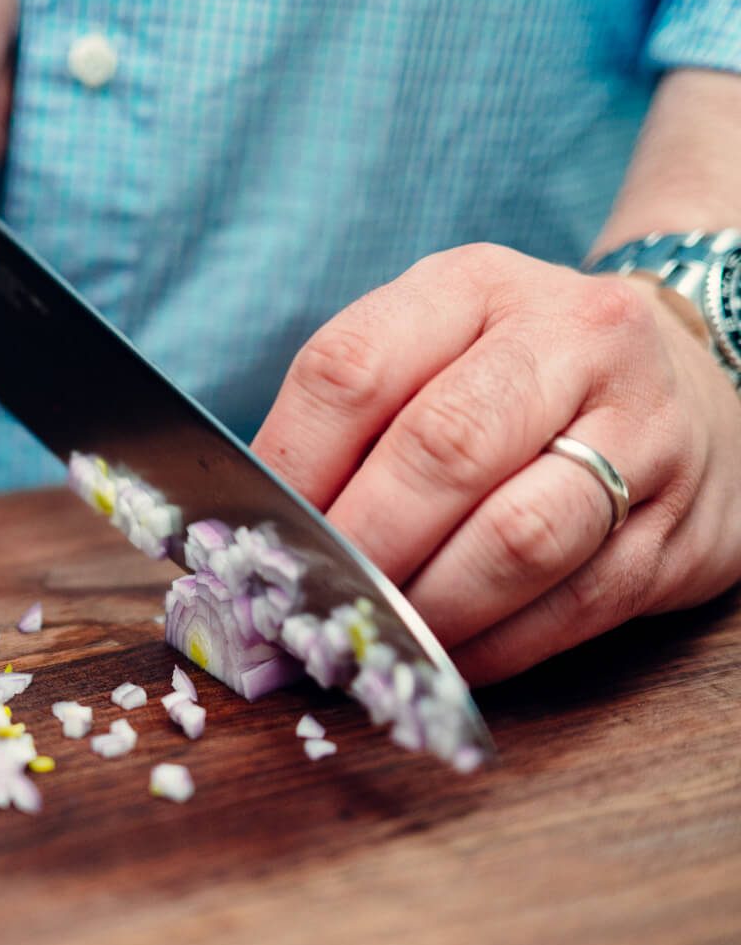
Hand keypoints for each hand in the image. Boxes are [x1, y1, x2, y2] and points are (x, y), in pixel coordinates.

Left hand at [252, 244, 740, 683]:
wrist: (691, 382)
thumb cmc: (524, 377)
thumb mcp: (437, 348)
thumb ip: (352, 421)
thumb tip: (255, 535)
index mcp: (477, 286)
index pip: (354, 367)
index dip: (290, 467)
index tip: (252, 537)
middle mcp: (574, 340)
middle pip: (442, 451)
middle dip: (361, 546)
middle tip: (311, 603)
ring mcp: (644, 434)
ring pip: (518, 539)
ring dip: (428, 608)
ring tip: (374, 639)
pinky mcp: (681, 531)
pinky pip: (574, 607)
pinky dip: (493, 648)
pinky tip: (443, 658)